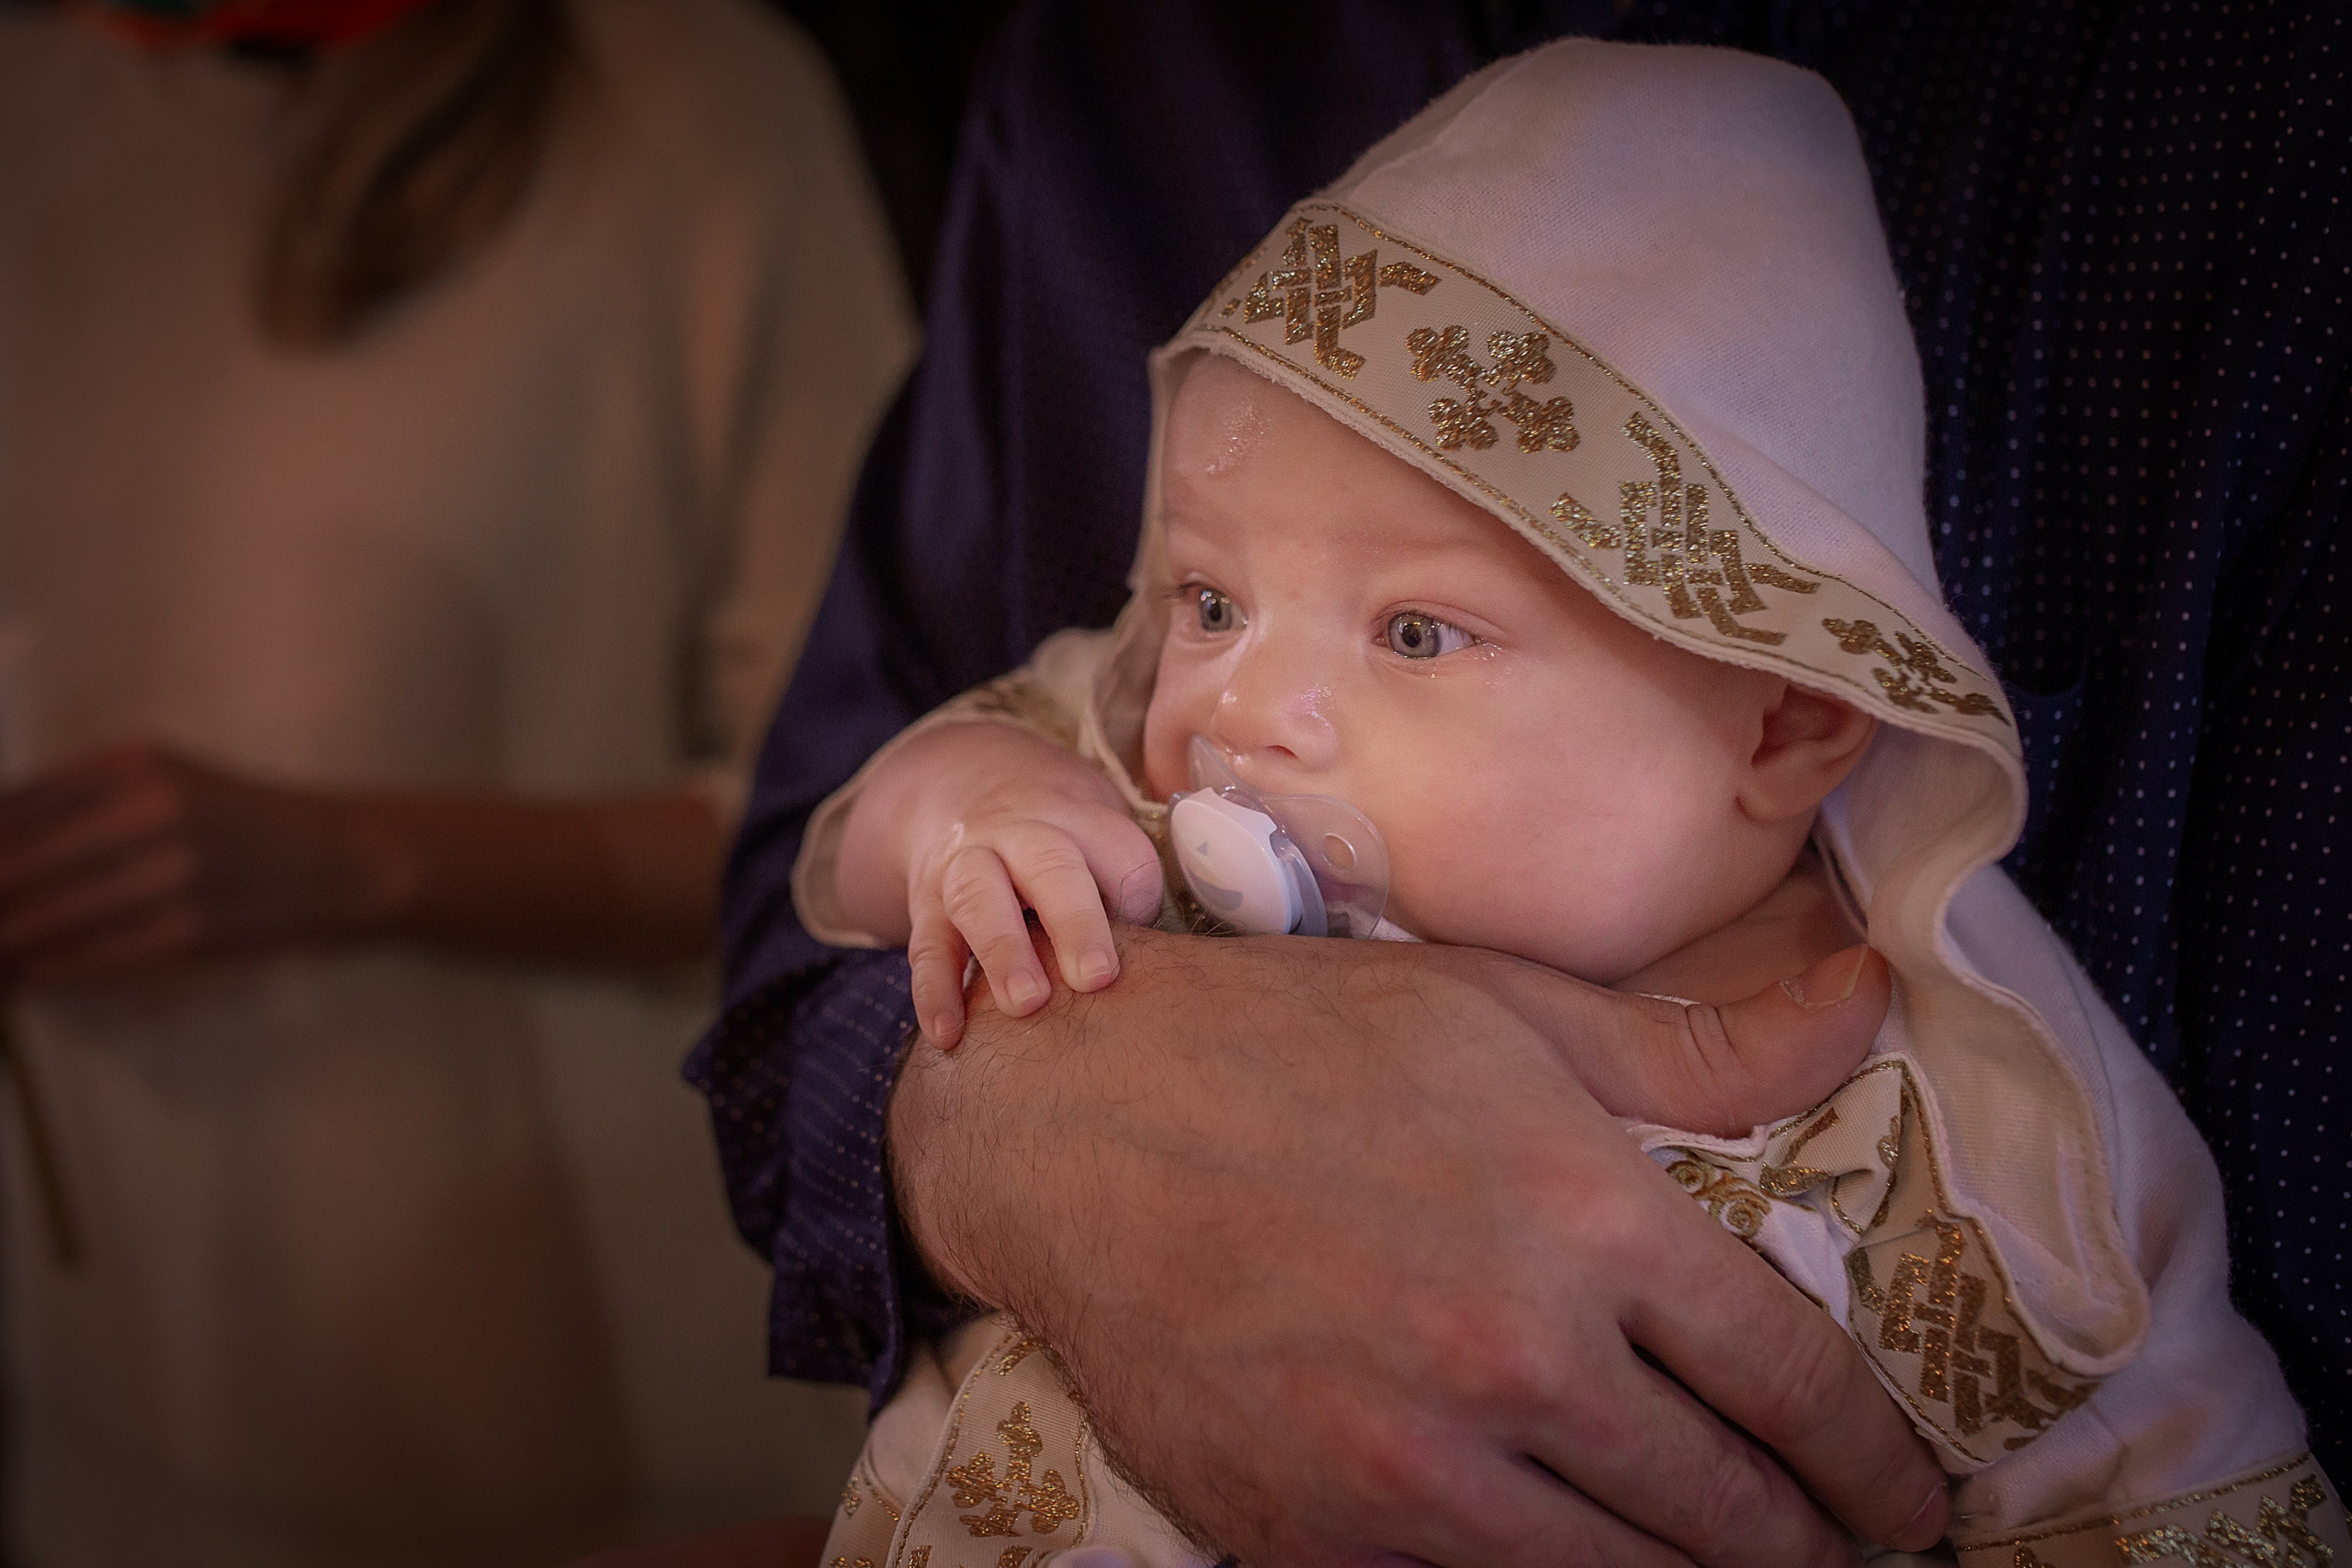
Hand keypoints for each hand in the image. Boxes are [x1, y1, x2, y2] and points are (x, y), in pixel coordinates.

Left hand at [0, 743, 390, 986]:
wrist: (344, 859)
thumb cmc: (244, 818)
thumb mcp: (166, 779)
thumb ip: (80, 798)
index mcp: (134, 763)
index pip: (12, 808)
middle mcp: (149, 809)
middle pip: (16, 865)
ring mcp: (172, 873)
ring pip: (47, 917)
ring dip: (4, 942)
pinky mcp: (193, 931)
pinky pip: (95, 957)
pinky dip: (50, 970)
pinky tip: (26, 975)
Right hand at [835, 722, 1161, 1046]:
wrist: (962, 788)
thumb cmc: (1058, 840)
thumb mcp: (1095, 834)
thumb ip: (1123, 890)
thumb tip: (1158, 970)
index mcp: (1079, 819)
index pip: (1117, 849)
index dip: (1135, 888)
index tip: (1146, 927)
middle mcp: (1020, 834)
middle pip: (1049, 867)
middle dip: (1075, 922)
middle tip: (1096, 977)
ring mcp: (966, 866)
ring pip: (979, 899)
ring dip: (1003, 952)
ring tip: (1025, 1004)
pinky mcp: (927, 905)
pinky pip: (927, 947)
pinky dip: (934, 992)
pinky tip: (947, 1035)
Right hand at [892, 926, 1943, 1567]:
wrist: (1072, 1120)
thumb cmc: (1297, 1045)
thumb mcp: (1506, 1010)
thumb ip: (1703, 1043)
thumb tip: (1867, 996)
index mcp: (1586, 1215)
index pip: (1797, 1386)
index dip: (1878, 1463)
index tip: (1909, 1497)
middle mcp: (1516, 1356)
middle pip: (1735, 1515)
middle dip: (1812, 1547)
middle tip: (1840, 1551)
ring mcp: (1410, 1466)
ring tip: (1726, 1563)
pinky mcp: (1317, 1535)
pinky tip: (1577, 1557)